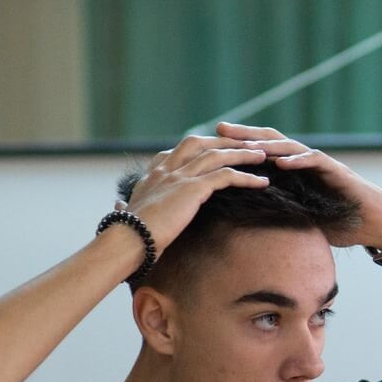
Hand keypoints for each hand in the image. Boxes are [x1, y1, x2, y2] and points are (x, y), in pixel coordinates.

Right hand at [122, 133, 270, 253]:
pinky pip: (226, 176)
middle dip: (225, 141)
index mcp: (153, 174)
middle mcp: (166, 169)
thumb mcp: (126, 213)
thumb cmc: (127, 234)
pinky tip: (262, 182)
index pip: (180, 150)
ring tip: (263, 156)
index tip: (219, 148)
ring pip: (218, 155)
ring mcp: (179, 176)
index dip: (202, 147)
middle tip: (247, 145)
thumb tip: (118, 206)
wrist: (127, 240)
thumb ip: (125, 206)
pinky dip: (247, 177)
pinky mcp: (193, 188)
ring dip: (243, 154)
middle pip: (201, 143)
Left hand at [211, 121, 381, 248]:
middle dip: (245, 134)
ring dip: (268, 144)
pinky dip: (299, 159)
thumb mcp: (298, 217)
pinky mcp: (337, 171)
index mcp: (291, 171)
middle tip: (220, 128)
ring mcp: (320, 164)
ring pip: (290, 146)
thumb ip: (275, 212)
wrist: (372, 222)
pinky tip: (282, 161)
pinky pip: (316, 160)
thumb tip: (240, 225)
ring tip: (247, 143)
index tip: (210, 144)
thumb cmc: (336, 221)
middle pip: (270, 140)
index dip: (236, 147)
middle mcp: (303, 161)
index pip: (259, 152)